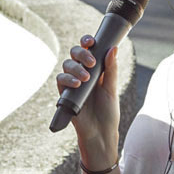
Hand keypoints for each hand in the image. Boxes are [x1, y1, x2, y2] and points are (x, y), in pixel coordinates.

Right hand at [56, 35, 119, 159]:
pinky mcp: (64, 93)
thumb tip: (113, 48)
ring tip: (86, 78)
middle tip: (92, 62)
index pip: (88, 49)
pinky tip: (77, 84)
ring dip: (76, 68)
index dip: (86, 41)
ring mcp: (72, 82)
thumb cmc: (108, 111)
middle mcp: (82, 72)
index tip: (91, 41)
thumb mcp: (112, 88)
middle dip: (82, 53)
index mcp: (95, 68)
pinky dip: (68, 79)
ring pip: (67, 64)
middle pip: (75, 53)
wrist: (100, 132)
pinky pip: (60, 79)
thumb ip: (111, 68)